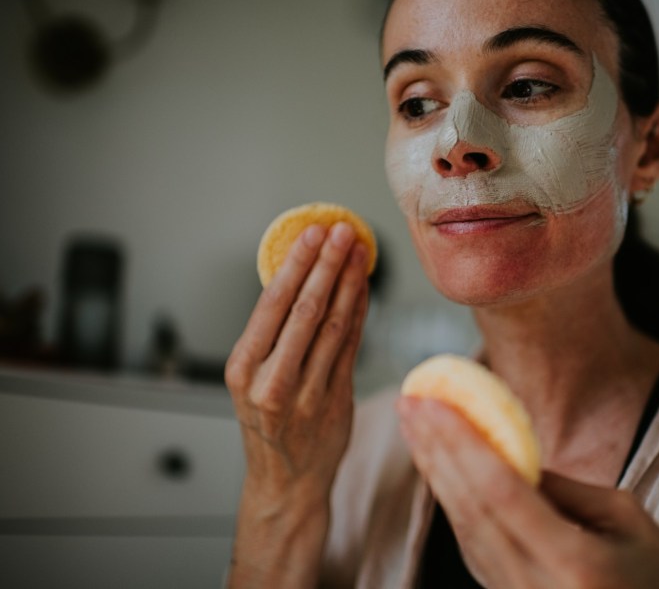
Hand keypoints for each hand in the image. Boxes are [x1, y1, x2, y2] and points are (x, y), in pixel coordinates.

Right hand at [225, 222, 368, 586]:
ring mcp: (306, 394)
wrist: (286, 481)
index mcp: (242, 368)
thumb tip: (299, 274)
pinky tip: (364, 288)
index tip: (312, 232)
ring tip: (360, 251)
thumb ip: (273, 335)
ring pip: (335, 326)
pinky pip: (352, 346)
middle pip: (306, 310)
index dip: (297, 264)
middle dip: (328, 265)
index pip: (272, 305)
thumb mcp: (251, 379)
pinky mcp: (337, 401)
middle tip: (343, 230)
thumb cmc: (268, 424)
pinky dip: (360, 312)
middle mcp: (272, 381)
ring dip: (351, 283)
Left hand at [398, 397, 658, 588]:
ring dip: (436, 473)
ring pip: (465, 529)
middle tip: (409, 402)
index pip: (501, 492)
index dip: (462, 442)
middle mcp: (534, 587)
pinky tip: (438, 469)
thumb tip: (509, 453)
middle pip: (471, 509)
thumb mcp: (629, 521)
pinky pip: (473, 549)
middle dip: (436, 450)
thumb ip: (566, 489)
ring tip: (416, 426)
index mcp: (573, 563)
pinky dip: (454, 504)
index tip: (432, 401)